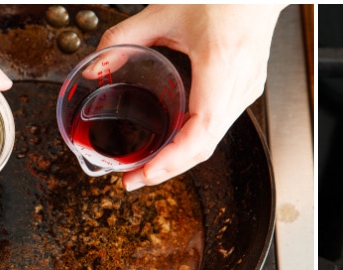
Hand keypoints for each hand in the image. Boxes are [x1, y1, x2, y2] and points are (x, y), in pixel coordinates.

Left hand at [97, 4, 285, 190]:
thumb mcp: (161, 14)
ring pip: (213, 139)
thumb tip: (95, 69)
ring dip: (180, 157)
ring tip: (147, 165)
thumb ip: (122, 40)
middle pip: (205, 146)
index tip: (144, 174)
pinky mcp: (247, 90)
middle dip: (168, 169)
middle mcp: (239, 84)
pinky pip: (219, 125)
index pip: (200, 132)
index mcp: (220, 65)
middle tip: (133, 179)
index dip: (172, 161)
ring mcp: (247, 90)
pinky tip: (172, 142)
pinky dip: (193, 139)